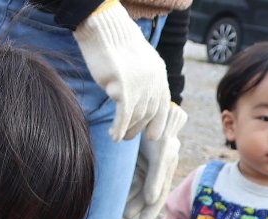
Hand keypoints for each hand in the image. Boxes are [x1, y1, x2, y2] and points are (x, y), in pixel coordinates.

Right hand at [73, 1, 176, 141]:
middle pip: (149, 112)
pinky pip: (124, 116)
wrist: (105, 31)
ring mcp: (140, 85)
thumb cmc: (115, 45)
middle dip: (139, 128)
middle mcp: (153, 80)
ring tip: (118, 136)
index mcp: (159, 72)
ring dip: (127, 130)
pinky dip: (119, 128)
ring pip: (136, 116)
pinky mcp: (125, 89)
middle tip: (128, 137)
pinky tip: (113, 135)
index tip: (152, 135)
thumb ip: (142, 77)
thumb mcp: (136, 61)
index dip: (158, 121)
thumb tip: (137, 94)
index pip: (162, 102)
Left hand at [122, 104, 185, 218]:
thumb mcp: (161, 153)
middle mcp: (156, 165)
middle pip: (146, 191)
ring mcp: (144, 160)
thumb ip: (156, 177)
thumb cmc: (159, 129)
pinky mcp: (132, 156)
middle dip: (137, 204)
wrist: (149, 107)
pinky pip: (127, 175)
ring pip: (135, 184)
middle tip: (125, 216)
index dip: (152, 209)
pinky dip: (122, 185)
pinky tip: (113, 194)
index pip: (159, 192)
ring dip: (128, 197)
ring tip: (118, 210)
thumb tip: (150, 200)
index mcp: (167, 165)